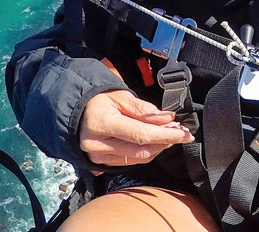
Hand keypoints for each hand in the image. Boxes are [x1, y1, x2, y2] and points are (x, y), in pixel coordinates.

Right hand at [78, 89, 193, 168]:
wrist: (76, 111)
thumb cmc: (98, 100)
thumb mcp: (121, 96)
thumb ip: (144, 110)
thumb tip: (167, 119)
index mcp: (102, 122)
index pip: (140, 134)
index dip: (164, 135)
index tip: (183, 132)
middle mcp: (97, 144)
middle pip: (140, 150)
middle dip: (164, 141)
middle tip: (181, 132)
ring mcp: (97, 156)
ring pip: (137, 159)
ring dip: (157, 148)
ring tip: (170, 135)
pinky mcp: (99, 163)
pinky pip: (129, 161)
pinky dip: (145, 152)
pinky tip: (155, 142)